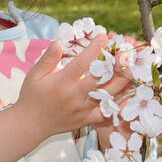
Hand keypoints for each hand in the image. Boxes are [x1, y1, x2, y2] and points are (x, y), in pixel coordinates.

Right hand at [0, 32, 137, 161]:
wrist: (30, 125)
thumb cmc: (31, 97)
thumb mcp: (34, 75)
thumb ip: (47, 59)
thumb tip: (58, 42)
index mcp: (61, 82)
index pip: (81, 62)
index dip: (94, 49)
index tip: (103, 36)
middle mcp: (74, 96)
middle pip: (100, 79)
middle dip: (114, 64)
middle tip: (125, 53)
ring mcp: (82, 110)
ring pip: (106, 95)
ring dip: (120, 82)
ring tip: (131, 70)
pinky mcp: (86, 120)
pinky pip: (105, 114)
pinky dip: (116, 106)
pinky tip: (125, 96)